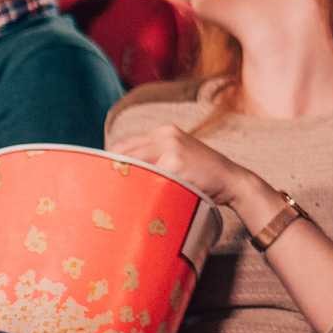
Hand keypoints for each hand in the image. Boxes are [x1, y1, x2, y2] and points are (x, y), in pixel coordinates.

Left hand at [108, 125, 258, 207]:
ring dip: (124, 181)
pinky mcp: (176, 162)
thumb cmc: (203, 176)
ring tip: (115, 198)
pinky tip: (137, 200)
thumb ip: (156, 160)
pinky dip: (141, 189)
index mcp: (164, 132)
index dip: (110, 162)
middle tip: (101, 191)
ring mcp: (171, 146)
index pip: (124, 144)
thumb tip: (122, 174)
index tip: (100, 178)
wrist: (232, 181)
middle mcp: (166, 134)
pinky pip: (149, 177)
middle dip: (112, 171)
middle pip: (124, 152)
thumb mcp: (179, 159)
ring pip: (134, 164)